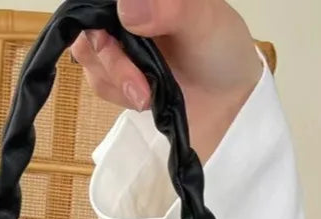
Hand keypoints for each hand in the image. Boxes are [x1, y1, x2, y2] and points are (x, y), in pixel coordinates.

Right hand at [70, 0, 261, 161]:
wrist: (232, 107)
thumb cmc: (224, 54)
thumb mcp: (206, 21)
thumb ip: (170, 8)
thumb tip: (127, 8)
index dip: (97, 15)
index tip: (112, 36)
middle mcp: (128, 14)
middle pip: (88, 24)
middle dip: (109, 58)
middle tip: (139, 83)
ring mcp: (122, 45)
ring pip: (88, 54)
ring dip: (115, 79)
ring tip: (147, 95)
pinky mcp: (121, 77)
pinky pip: (98, 81)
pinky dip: (118, 93)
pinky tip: (145, 99)